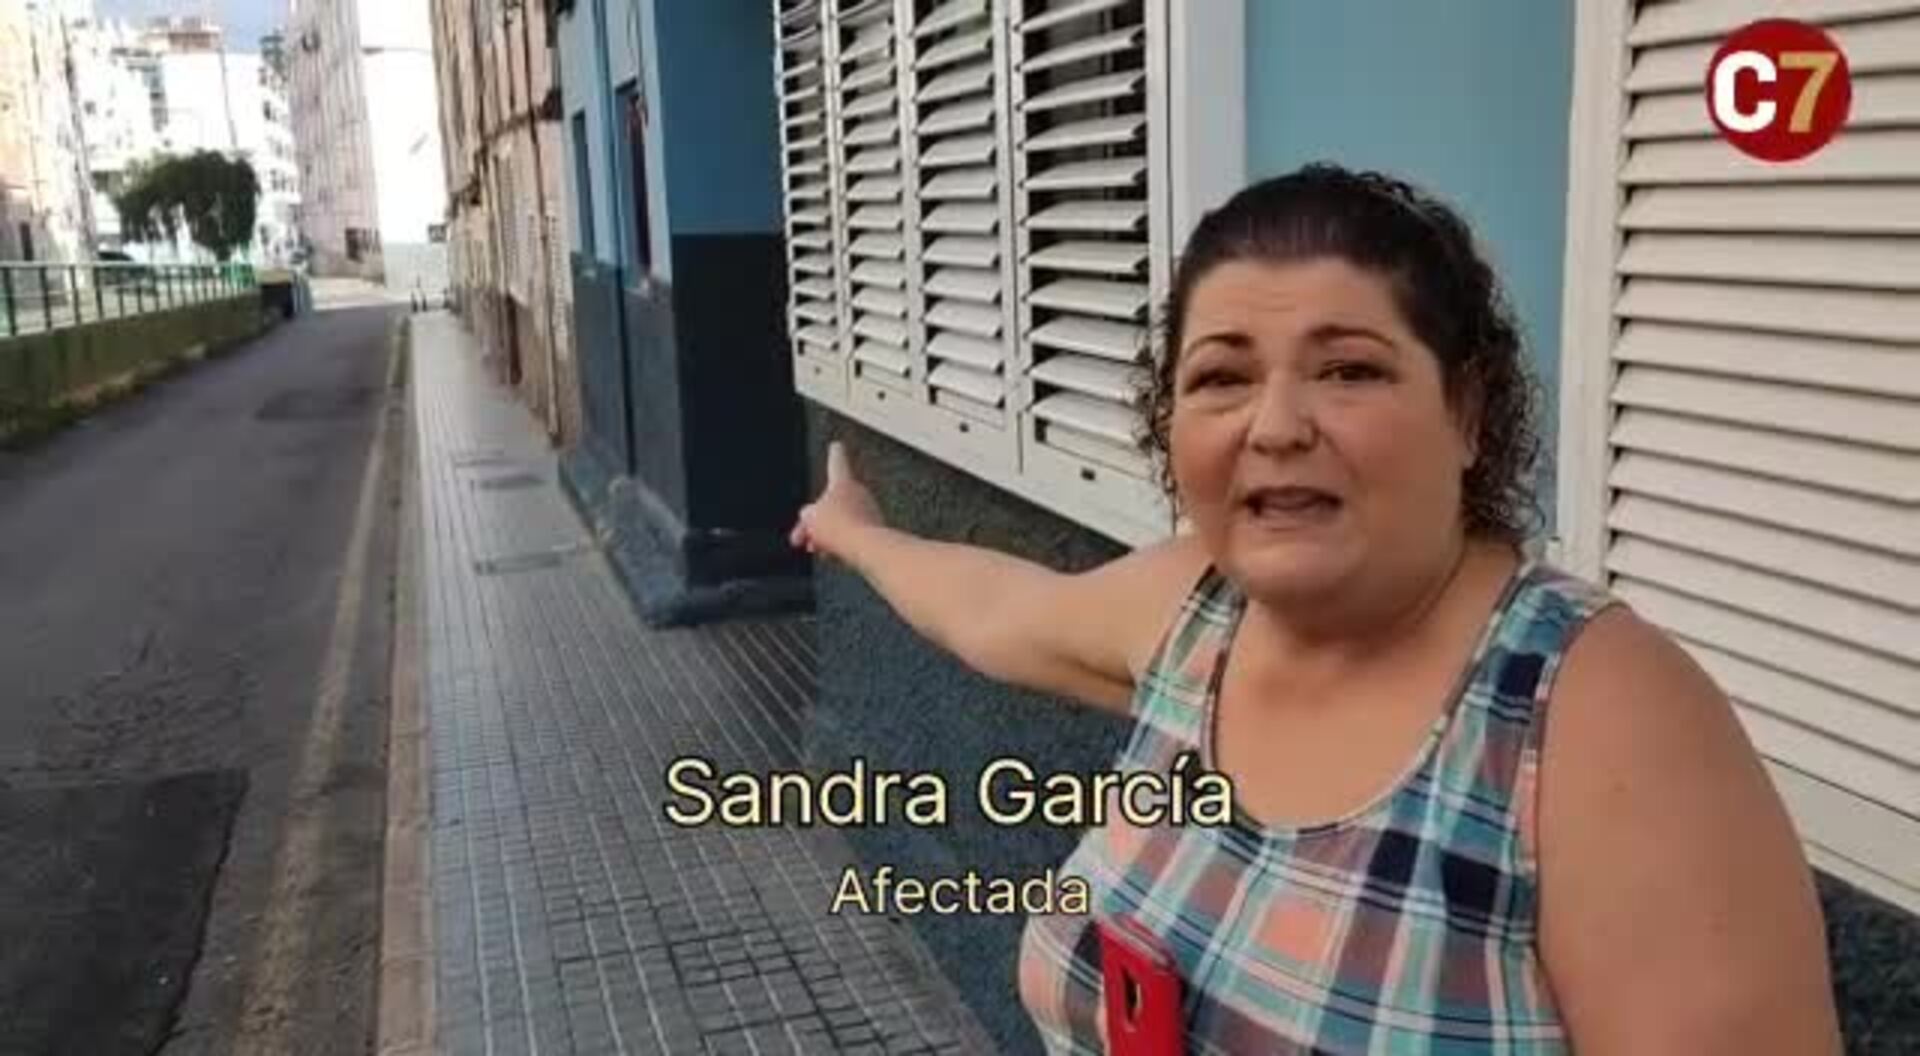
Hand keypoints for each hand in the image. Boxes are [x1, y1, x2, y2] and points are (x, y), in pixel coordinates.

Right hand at [790, 441, 883, 559]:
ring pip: (842, 520)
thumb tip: (810, 517)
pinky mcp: (874, 530)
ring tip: (816, 547)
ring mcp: (868, 511)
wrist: (865, 547)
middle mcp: (859, 493)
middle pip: (833, 502)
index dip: (834, 453)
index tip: (836, 445)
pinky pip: (852, 534)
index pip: (837, 462)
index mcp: (843, 482)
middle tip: (802, 534)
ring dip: (826, 534)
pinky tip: (831, 554)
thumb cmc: (841, 527)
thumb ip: (808, 514)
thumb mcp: (810, 517)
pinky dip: (840, 543)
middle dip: (817, 519)